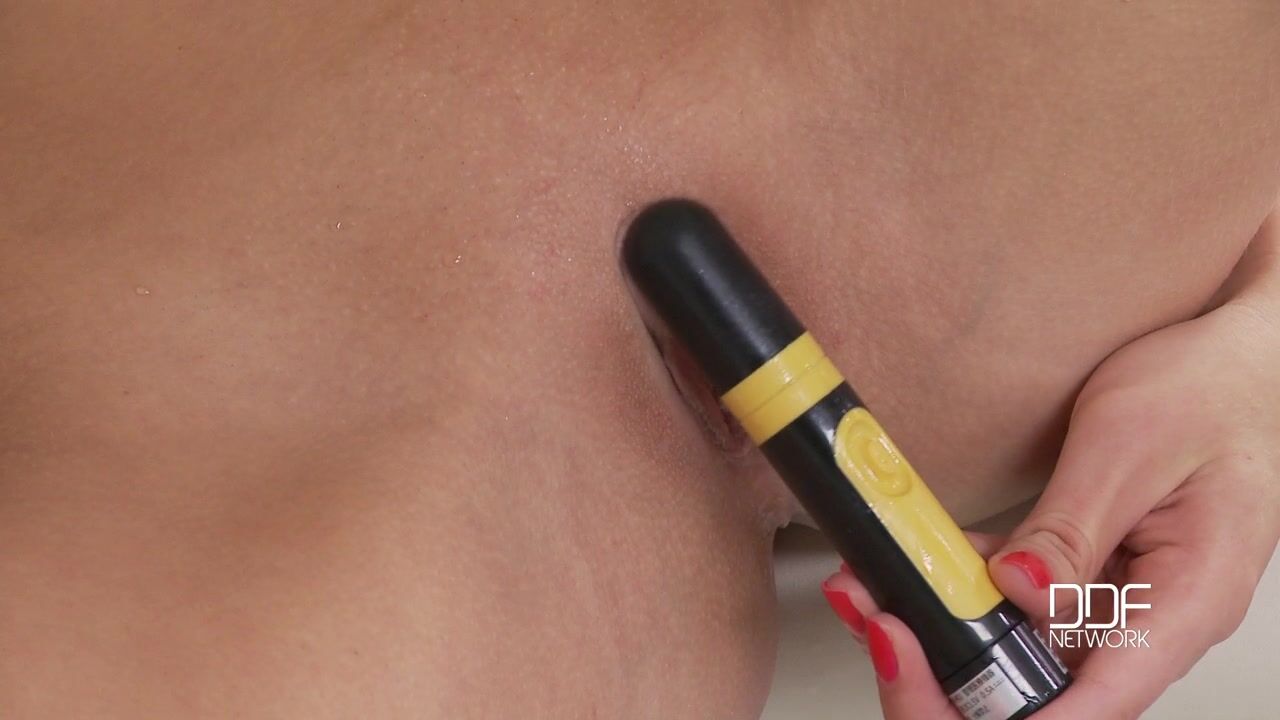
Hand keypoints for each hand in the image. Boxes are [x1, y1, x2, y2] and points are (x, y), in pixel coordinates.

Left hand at [822, 217, 1279, 718]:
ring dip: (950, 634)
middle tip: (884, 628)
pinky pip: (1024, 608)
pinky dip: (965, 595)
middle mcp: (1155, 615)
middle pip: (1055, 686)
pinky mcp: (1091, 577)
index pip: (1106, 696)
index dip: (1029, 714)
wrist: (1230, 361)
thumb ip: (1071, 528)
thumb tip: (1018, 591)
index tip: (957, 699)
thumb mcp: (1128, 446)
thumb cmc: (1208, 391)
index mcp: (1189, 598)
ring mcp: (1122, 599)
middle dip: (959, 673)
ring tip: (873, 598)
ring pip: (1029, 650)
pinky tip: (914, 570)